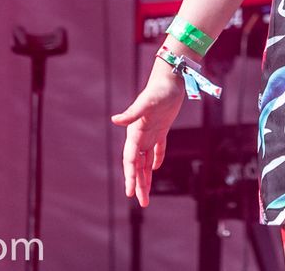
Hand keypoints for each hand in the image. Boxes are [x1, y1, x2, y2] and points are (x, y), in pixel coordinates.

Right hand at [110, 69, 185, 206]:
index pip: (130, 160)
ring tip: (147, 194)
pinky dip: (157, 159)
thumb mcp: (146, 103)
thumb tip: (114, 120)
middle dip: (139, 184)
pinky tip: (156, 169)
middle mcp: (140, 135)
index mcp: (134, 133)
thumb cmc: (158, 91)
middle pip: (137, 166)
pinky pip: (158, 148)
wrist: (170, 80)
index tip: (130, 193)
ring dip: (146, 177)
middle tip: (142, 203)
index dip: (130, 177)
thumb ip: (131, 113)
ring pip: (146, 161)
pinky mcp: (161, 128)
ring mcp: (150, 132)